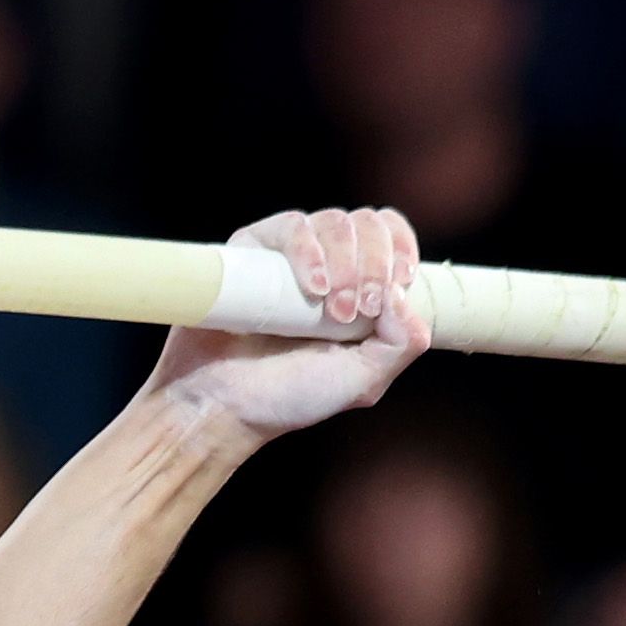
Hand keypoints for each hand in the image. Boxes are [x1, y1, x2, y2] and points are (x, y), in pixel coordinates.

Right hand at [142, 209, 431, 445]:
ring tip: (330, 309)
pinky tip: (312, 286)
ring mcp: (288, 254)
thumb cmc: (289, 395)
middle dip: (372, 266)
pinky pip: (291, 226)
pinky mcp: (251, 250)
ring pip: (335, 221)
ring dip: (345, 261)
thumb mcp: (363, 380)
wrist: (222, 404)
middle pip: (368, 224)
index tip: (394, 288)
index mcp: (357, 284)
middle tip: (352, 312)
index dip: (400, 249)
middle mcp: (326, 261)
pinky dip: (309, 249)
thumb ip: (402, 345)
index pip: (391, 235)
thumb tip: (404, 295)